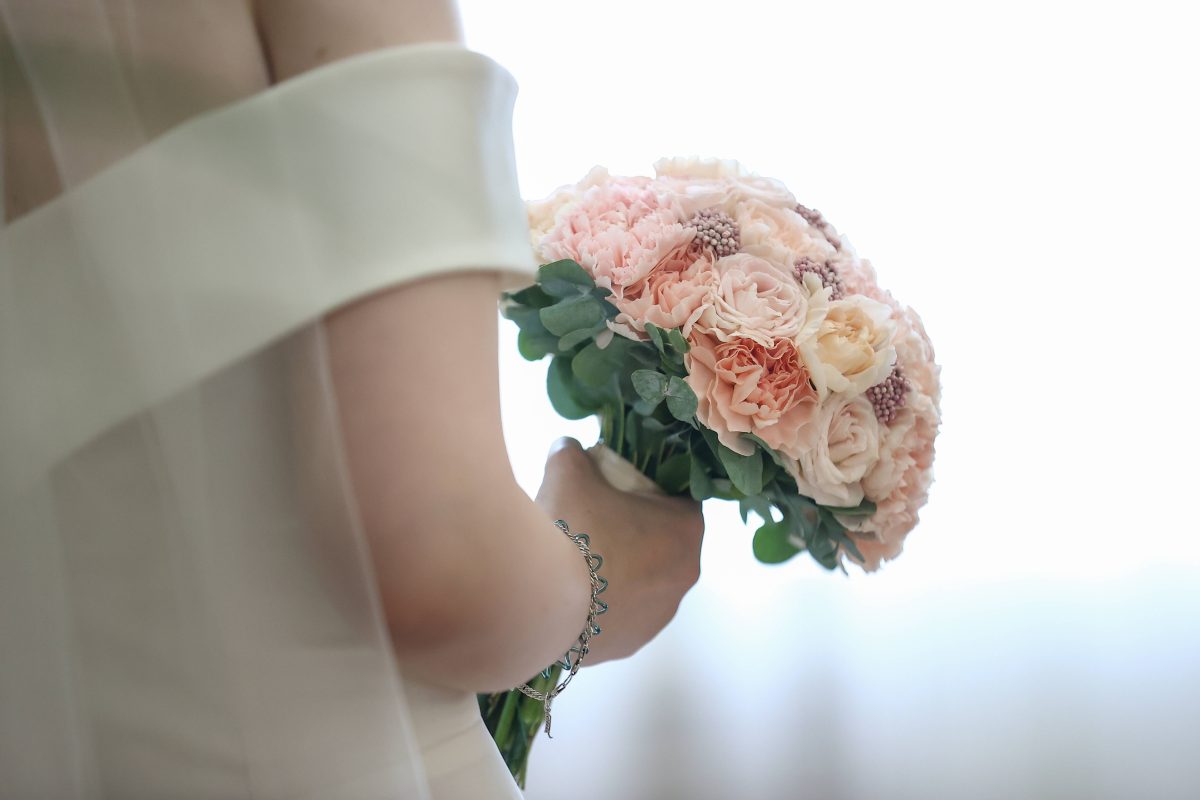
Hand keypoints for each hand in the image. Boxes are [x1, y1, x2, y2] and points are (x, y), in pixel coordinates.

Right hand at [534, 437, 704, 664]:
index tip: (623, 490)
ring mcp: (660, 615)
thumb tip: (568, 448)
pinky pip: (625, 613)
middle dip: (638, 531)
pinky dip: (607, 601)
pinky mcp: (633, 643)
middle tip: (598, 520)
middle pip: (665, 543)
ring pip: (647, 581)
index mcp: (685, 530)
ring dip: (624, 569)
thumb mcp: (568, 472)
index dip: (652, 492)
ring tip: (582, 560)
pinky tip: (577, 592)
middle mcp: (684, 575)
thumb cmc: (569, 527)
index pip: (681, 501)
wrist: (541, 601)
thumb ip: (573, 453)